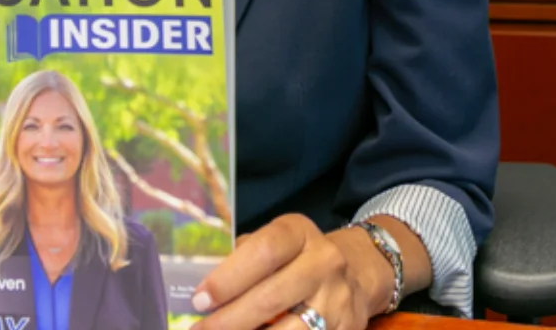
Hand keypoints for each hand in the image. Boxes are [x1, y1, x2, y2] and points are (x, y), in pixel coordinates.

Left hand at [193, 215, 391, 329]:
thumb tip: (205, 294)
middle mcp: (324, 263)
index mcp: (299, 234)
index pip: (262, 252)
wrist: (355, 274)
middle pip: (270, 298)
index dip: (227, 278)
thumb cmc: (297, 259)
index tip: (200, 299)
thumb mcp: (276, 243)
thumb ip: (243, 259)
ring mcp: (337, 300)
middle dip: (228, 321)